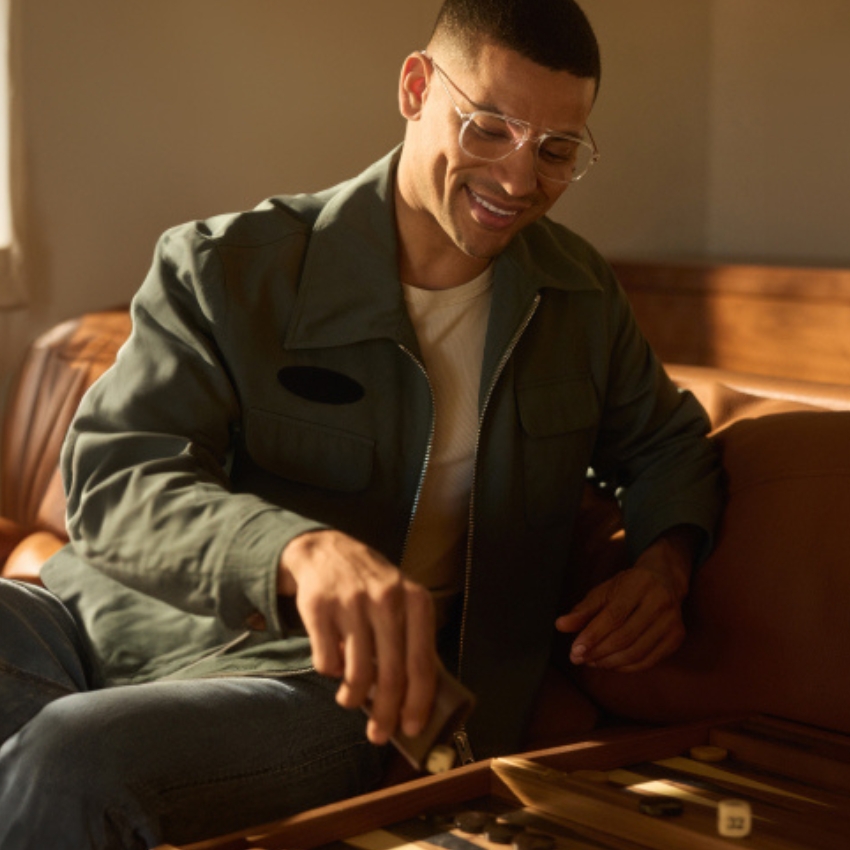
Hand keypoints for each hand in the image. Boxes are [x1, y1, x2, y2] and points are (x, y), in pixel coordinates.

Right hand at [279, 529, 437, 744]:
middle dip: (386, 714)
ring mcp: (352, 602)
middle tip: (378, 734)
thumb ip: (412, 640)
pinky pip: (327, 661)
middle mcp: (387, 599)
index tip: (411, 728)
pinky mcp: (320, 607)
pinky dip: (329, 672)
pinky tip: (333, 664)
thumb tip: (415, 701)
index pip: (422, 664)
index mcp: (416, 600)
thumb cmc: (372, 586)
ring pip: (357, 673)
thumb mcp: (402, 601)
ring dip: (352, 698)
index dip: (418, 703)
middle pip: (392, 675)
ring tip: (349, 700)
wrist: (326, 551)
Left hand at [555, 527, 697, 672]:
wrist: (664, 580)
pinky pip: (649, 661)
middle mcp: (660, 602)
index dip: (592, 636)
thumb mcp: (603, 591)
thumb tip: (560, 625)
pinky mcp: (677, 637)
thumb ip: (583, 610)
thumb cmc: (627, 587)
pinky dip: (626, 668)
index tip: (574, 651)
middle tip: (578, 659)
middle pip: (625, 636)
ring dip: (609, 663)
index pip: (613, 616)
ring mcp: (672, 621)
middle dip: (598, 652)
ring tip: (591, 662)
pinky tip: (610, 664)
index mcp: (639, 584)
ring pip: (637, 652)